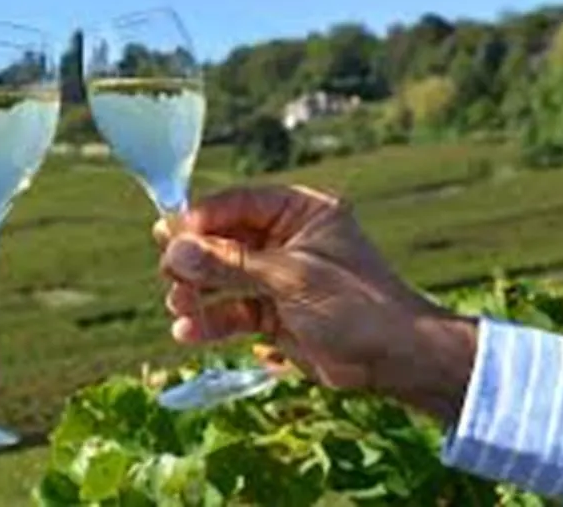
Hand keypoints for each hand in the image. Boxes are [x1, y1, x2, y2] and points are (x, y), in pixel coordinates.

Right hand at [155, 185, 477, 422]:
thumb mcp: (289, 278)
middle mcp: (287, 240)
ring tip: (179, 306)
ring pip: (224, 278)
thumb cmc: (355, 305)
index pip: (240, 203)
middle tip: (168, 273)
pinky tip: (188, 332)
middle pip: (225, 240)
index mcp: (301, 213)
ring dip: (198, 292)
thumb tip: (174, 249)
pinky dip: (211, 321)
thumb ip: (229, 264)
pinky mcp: (275, 314)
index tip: (168, 232)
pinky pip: (233, 311)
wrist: (395, 360)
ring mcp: (279, 278)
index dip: (203, 217)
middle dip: (195, 259)